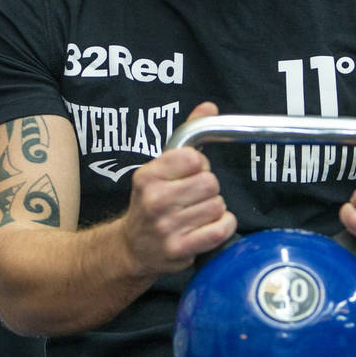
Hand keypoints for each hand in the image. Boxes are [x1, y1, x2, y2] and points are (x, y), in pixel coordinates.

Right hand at [118, 102, 237, 276]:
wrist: (132, 247)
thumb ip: (186, 134)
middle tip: (194, 196)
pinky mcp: (180, 249)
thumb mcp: (160, 167)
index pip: (194, 158)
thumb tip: (209, 107)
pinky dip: (223, 226)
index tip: (190, 174)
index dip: (199, 165)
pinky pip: (221, 229)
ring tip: (197, 212)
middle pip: (210, 183)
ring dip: (214, 208)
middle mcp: (155, 200)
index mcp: (148, 176)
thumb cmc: (152, 201)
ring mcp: (167, 227)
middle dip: (208, 189)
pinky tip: (209, 226)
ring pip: (218, 205)